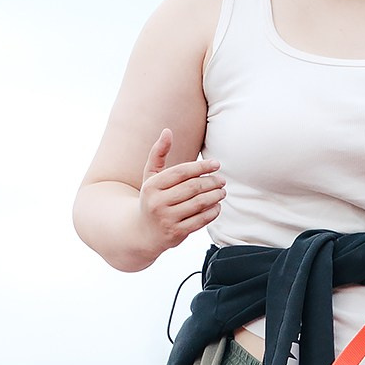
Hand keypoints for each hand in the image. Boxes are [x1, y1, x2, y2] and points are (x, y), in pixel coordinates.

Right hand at [136, 129, 220, 253]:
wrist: (143, 232)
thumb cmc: (151, 198)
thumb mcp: (150, 176)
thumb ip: (158, 153)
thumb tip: (167, 131)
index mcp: (152, 186)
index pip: (181, 172)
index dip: (201, 166)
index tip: (216, 164)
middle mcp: (157, 203)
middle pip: (193, 187)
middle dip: (212, 182)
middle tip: (222, 180)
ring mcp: (167, 219)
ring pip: (199, 203)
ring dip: (215, 196)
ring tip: (222, 191)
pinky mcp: (176, 233)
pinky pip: (200, 220)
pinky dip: (213, 212)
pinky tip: (217, 206)